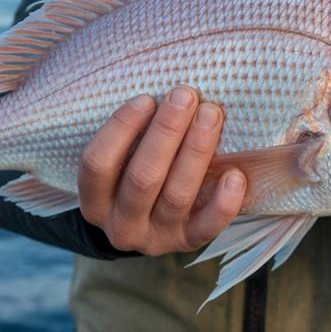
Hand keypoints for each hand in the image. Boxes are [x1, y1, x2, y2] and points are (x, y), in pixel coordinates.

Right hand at [77, 86, 245, 255]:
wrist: (148, 224)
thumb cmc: (134, 171)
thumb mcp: (121, 159)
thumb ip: (132, 132)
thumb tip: (163, 87)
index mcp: (94, 201)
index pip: (97, 164)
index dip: (120, 128)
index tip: (145, 97)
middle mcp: (120, 225)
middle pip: (142, 178)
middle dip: (166, 132)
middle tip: (186, 95)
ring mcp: (155, 239)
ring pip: (176, 196)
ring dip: (196, 151)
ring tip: (211, 114)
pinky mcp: (188, 244)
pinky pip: (207, 227)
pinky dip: (223, 202)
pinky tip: (236, 173)